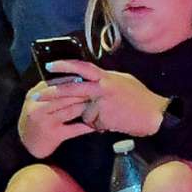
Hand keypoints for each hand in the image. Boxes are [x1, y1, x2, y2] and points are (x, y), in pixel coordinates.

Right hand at [18, 69, 100, 158]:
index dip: (74, 80)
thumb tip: (77, 76)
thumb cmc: (37, 117)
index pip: (57, 83)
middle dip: (82, 92)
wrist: (26, 142)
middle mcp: (38, 107)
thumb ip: (53, 89)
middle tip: (98, 88)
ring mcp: (45, 121)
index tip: (89, 77)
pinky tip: (96, 125)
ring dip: (86, 107)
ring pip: (70, 110)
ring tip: (99, 103)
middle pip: (65, 96)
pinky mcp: (53, 135)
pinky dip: (86, 126)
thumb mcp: (39, 100)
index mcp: (36, 94)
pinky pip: (73, 129)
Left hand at [46, 59, 169, 140]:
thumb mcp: (122, 82)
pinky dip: (101, 125)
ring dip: (94, 117)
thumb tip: (91, 79)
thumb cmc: (140, 98)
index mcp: (107, 77)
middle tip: (36, 96)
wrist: (155, 115)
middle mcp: (103, 88)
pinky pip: (94, 123)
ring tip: (113, 114)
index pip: (82, 68)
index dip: (65, 65)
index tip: (49, 66)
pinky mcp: (105, 119)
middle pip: (72, 89)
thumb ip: (104, 80)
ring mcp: (103, 104)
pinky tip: (116, 121)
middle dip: (52, 93)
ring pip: (85, 112)